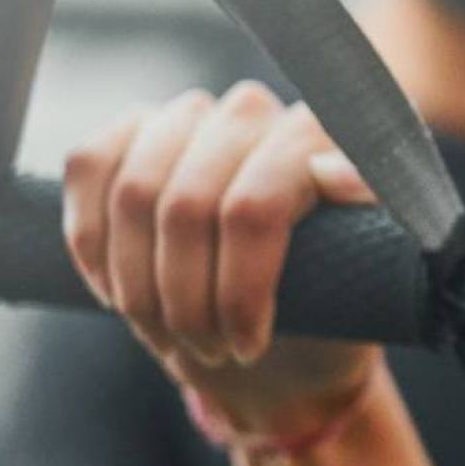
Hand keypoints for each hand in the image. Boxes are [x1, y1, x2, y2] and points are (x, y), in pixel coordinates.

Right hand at [61, 81, 383, 439]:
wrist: (279, 331)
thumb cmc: (333, 305)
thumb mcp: (373, 278)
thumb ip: (372, 211)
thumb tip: (329, 169)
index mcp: (327, 136)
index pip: (255, 208)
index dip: (238, 288)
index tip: (249, 345)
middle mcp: (261, 113)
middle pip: (187, 207)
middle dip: (186, 300)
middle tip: (210, 352)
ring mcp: (194, 117)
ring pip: (134, 194)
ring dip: (139, 283)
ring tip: (170, 336)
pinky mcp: (137, 132)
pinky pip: (90, 164)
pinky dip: (91, 239)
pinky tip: (116, 290)